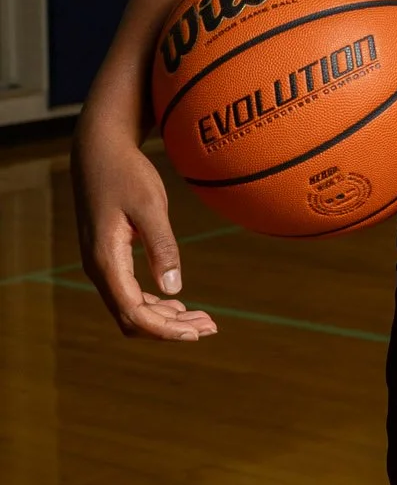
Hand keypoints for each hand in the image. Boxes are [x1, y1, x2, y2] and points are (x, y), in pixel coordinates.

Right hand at [73, 124, 216, 341]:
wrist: (99, 150)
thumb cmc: (126, 173)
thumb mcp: (149, 205)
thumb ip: (161, 246)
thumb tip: (173, 289)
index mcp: (106, 260)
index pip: (133, 313)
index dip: (165, 330)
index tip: (197, 334)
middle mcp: (99, 268)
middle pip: (132, 319)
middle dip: (169, 329)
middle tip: (210, 327)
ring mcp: (102, 264)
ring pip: (130, 309)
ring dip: (165, 318)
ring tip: (203, 320)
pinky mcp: (109, 257)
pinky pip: (129, 293)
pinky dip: (155, 303)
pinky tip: (179, 303)